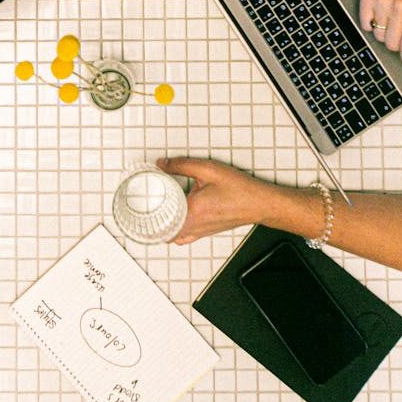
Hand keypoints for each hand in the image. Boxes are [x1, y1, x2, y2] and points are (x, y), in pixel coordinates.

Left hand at [157, 157, 274, 244]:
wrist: (260, 203)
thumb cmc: (240, 189)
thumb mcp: (208, 169)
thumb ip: (181, 165)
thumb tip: (162, 164)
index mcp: (192, 212)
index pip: (160, 219)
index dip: (147, 212)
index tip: (141, 200)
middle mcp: (195, 226)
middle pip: (164, 231)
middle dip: (152, 220)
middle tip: (147, 205)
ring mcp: (201, 232)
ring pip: (174, 237)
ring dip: (164, 227)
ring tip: (158, 212)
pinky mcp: (207, 232)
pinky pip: (185, 237)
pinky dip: (176, 231)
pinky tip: (176, 218)